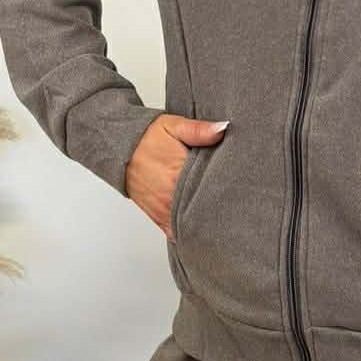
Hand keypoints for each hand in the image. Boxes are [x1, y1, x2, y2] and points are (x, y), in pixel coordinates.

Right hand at [124, 113, 228, 235]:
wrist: (119, 148)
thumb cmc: (147, 137)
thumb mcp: (175, 126)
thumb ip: (200, 130)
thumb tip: (223, 129)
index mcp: (178, 175)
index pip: (212, 190)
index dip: (228, 192)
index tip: (241, 194)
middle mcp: (171, 198)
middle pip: (204, 212)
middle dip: (220, 212)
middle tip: (237, 211)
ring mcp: (164, 211)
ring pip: (191, 227)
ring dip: (205, 224)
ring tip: (223, 222)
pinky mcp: (158, 218)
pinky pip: (176, 233)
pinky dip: (189, 233)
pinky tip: (203, 231)